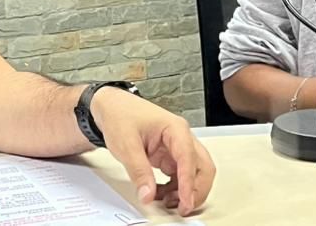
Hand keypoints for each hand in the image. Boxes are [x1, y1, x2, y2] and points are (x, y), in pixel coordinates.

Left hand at [90, 88, 215, 216]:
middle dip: (197, 190)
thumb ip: (138, 171)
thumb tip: (148, 194)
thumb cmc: (121, 115)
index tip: (185, 201)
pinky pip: (181, 176)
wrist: (112, 108)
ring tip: (169, 202)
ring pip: (195, 173)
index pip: (188, 158)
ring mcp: (177, 147)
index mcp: (175, 128)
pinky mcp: (170, 155)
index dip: (188, 182)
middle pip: (202, 167)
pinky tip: (163, 194)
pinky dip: (176, 188)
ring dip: (187, 191)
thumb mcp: (126, 145)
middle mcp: (181, 137)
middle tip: (183, 207)